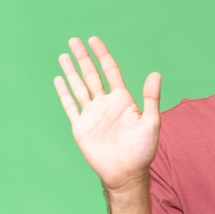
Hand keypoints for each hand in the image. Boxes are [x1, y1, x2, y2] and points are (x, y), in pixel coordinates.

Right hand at [54, 36, 161, 191]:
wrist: (126, 173)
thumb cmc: (143, 150)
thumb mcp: (151, 122)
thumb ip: (151, 98)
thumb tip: (156, 74)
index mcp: (122, 100)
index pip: (110, 71)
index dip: (102, 55)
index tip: (94, 40)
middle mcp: (106, 104)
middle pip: (91, 75)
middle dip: (83, 58)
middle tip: (74, 40)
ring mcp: (92, 114)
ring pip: (79, 87)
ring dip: (71, 71)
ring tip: (64, 55)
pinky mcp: (81, 127)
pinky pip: (70, 106)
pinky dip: (64, 92)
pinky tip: (58, 79)